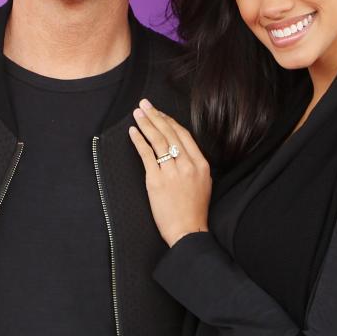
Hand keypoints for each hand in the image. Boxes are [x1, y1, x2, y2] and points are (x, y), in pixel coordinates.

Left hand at [129, 98, 211, 246]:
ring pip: (158, 140)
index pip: (184, 135)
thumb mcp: (203, 182)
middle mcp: (188, 164)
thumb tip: (180, 149)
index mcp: (201, 163)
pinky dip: (139, 141)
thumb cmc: (194, 210)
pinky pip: (146, 154)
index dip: (170, 121)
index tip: (160, 112)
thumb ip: (194, 164)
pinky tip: (133, 132)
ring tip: (137, 113)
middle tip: (145, 104)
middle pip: (170, 133)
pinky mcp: (157, 180)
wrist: (188, 231)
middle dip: (156, 116)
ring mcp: (172, 172)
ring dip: (146, 124)